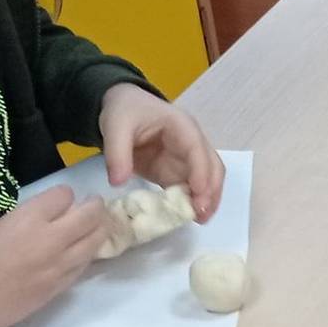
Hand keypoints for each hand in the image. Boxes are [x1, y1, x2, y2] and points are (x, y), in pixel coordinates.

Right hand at [0, 187, 112, 326]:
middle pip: (91, 216)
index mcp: (27, 221)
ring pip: (96, 241)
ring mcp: (59, 267)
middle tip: (92, 204)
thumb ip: (17, 221)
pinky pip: (84, 266)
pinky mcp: (60, 288)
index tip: (60, 199)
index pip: (64, 195)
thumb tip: (36, 222)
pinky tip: (80, 251)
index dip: (63, 195)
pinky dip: (86, 254)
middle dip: (94, 206)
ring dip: (98, 230)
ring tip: (93, 226)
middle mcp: (51, 241)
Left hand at [98, 83, 223, 221]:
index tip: (198, 195)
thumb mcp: (115, 127)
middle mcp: (192, 143)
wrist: (122, 106)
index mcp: (182, 126)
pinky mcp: (177, 170)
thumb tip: (118, 183)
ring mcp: (187, 158)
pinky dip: (192, 202)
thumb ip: (116, 154)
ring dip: (207, 199)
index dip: (201, 172)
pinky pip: (191, 187)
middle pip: (212, 167)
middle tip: (202, 214)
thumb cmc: (124, 111)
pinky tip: (187, 216)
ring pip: (208, 179)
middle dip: (211, 191)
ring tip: (200, 219)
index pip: (198, 150)